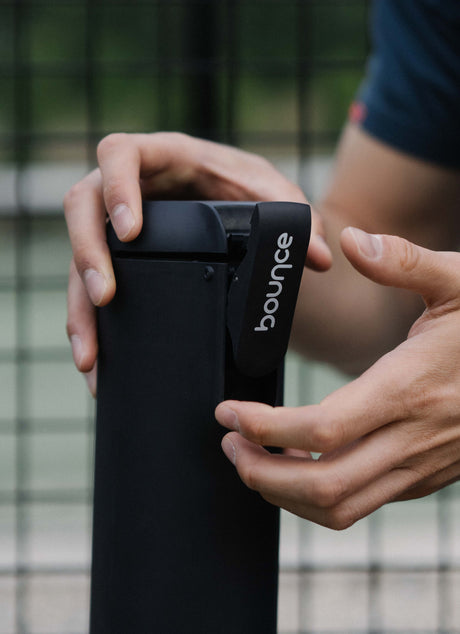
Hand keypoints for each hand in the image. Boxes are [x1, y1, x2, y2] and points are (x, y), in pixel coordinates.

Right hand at [64, 132, 331, 393]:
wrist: (237, 203)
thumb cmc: (250, 187)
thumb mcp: (275, 192)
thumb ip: (297, 217)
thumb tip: (320, 258)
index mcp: (164, 156)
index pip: (121, 153)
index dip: (117, 187)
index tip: (131, 231)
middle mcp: (131, 187)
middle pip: (82, 206)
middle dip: (88, 252)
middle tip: (107, 296)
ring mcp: (118, 223)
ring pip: (77, 257)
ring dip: (79, 306)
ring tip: (90, 356)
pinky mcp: (119, 258)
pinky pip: (90, 287)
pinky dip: (91, 326)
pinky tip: (96, 363)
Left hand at [216, 228, 459, 528]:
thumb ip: (405, 261)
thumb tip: (352, 241)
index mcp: (409, 388)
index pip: (322, 431)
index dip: (265, 429)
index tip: (230, 412)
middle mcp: (412, 438)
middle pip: (322, 487)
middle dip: (260, 472)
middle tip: (229, 442)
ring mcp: (421, 466)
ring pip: (341, 508)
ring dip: (284, 493)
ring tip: (251, 458)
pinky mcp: (425, 477)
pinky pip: (363, 503)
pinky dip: (318, 495)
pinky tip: (299, 466)